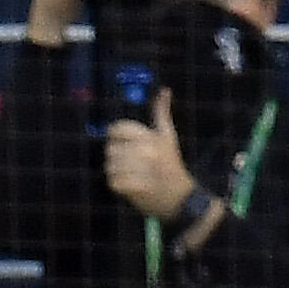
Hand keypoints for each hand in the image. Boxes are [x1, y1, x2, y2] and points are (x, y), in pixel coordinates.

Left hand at [103, 91, 194, 218]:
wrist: (179, 197)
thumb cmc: (171, 165)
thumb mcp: (168, 136)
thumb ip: (161, 113)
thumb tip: (164, 90)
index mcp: (151, 136)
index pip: (117, 129)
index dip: (116, 137)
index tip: (125, 145)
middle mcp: (146, 150)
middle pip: (110, 149)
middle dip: (116, 158)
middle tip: (131, 164)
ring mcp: (140, 169)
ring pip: (109, 166)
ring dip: (116, 172)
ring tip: (131, 175)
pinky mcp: (134, 187)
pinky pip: (112, 181)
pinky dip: (117, 185)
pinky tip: (129, 185)